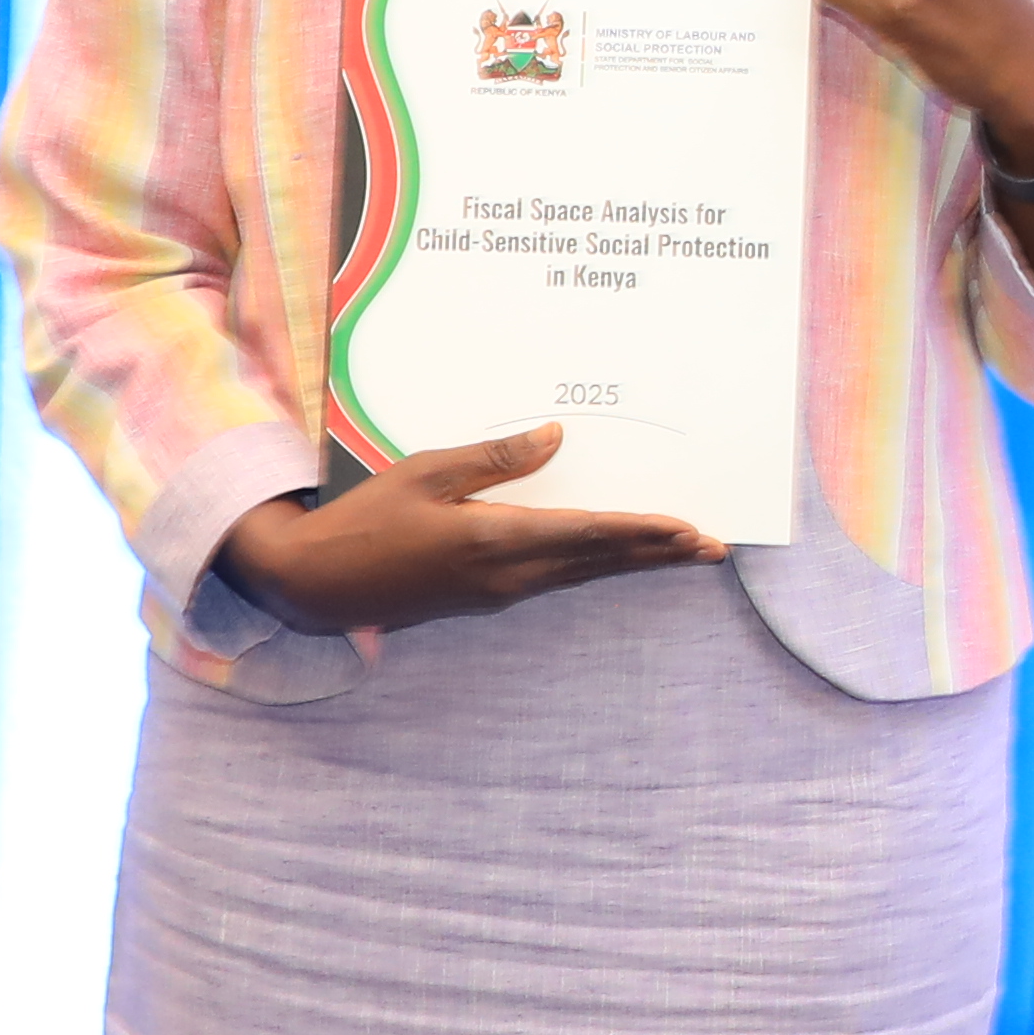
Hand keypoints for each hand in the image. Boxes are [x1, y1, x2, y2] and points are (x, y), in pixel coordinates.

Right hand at [221, 424, 715, 630]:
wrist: (320, 585)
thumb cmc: (367, 519)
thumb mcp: (425, 471)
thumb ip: (494, 459)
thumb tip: (555, 438)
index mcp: (494, 540)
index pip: (588, 535)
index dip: (643, 533)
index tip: (690, 531)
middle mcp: (507, 574)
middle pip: (600, 562)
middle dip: (658, 554)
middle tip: (713, 548)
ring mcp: (499, 592)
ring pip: (583, 574)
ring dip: (633, 562)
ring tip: (680, 551)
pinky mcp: (487, 596)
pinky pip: (558, 578)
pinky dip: (595, 565)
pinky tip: (613, 556)